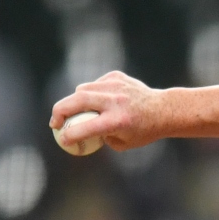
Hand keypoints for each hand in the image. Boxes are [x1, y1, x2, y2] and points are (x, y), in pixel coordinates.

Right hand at [49, 71, 165, 151]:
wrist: (164, 110)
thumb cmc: (142, 131)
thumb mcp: (122, 143)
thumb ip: (98, 137)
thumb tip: (76, 132)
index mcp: (118, 121)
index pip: (85, 128)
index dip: (69, 135)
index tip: (62, 139)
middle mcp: (116, 101)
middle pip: (77, 101)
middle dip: (59, 111)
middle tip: (54, 123)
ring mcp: (115, 86)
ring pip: (82, 90)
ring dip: (74, 102)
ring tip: (78, 113)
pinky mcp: (116, 76)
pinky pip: (94, 84)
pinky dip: (91, 93)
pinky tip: (99, 101)